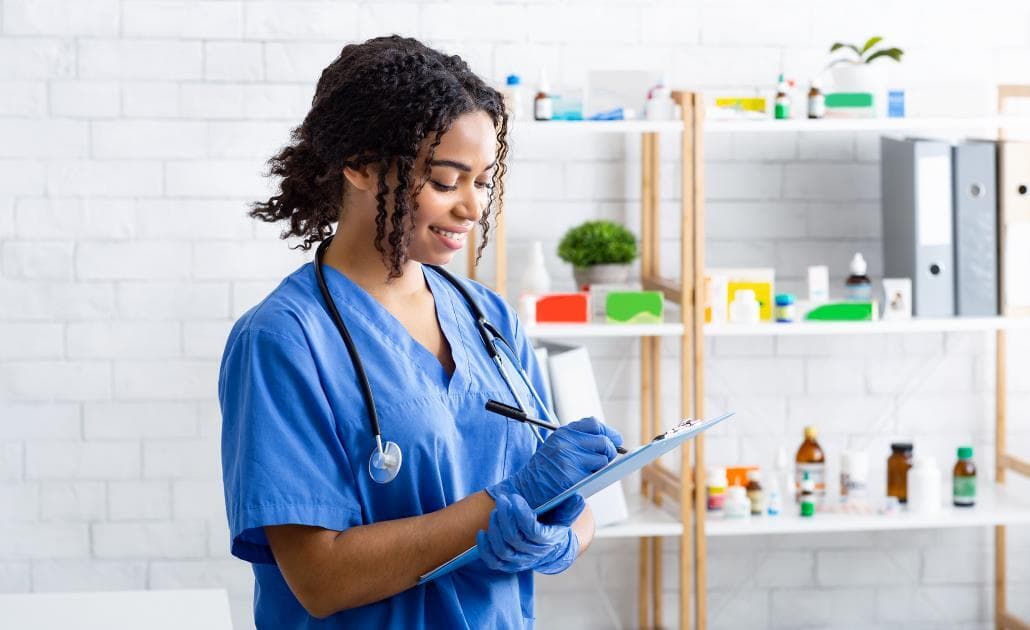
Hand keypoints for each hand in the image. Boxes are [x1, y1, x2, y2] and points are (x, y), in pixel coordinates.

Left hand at [477, 494, 578, 574]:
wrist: (550, 547)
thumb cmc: (555, 524)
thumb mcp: (566, 514)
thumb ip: (570, 507)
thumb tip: (577, 498)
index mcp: (549, 541)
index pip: (533, 532)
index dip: (522, 515)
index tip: (515, 497)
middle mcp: (534, 555)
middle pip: (515, 539)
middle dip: (505, 517)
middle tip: (502, 499)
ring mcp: (519, 561)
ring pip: (503, 551)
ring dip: (495, 530)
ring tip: (494, 511)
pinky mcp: (507, 565)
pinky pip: (492, 561)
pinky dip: (484, 548)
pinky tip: (482, 532)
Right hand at [488, 417, 621, 509]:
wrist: (525, 489)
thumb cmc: (545, 470)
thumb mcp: (558, 447)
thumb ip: (579, 441)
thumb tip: (612, 441)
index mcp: (563, 433)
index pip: (594, 424)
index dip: (608, 432)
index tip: (615, 440)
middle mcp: (566, 442)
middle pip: (603, 441)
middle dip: (610, 452)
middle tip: (605, 461)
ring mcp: (569, 459)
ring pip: (603, 459)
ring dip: (602, 468)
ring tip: (590, 473)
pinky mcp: (572, 477)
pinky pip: (595, 475)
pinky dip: (594, 479)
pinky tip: (584, 481)